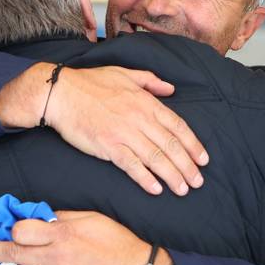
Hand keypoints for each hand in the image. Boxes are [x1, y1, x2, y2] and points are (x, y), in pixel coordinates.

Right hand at [0, 63, 207, 195]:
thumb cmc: (91, 82)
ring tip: (182, 189)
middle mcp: (139, 118)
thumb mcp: (125, 74)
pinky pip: (132, 165)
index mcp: (146, 102)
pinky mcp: (108, 146)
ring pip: (156, 158)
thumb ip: (150, 81)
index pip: (178, 126)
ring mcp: (124, 133)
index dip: (193, 144)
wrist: (61, 93)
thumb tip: (170, 88)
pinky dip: (145, 178)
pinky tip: (156, 189)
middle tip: (198, 182)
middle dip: (188, 166)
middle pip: (171, 146)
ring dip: (172, 176)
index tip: (203, 159)